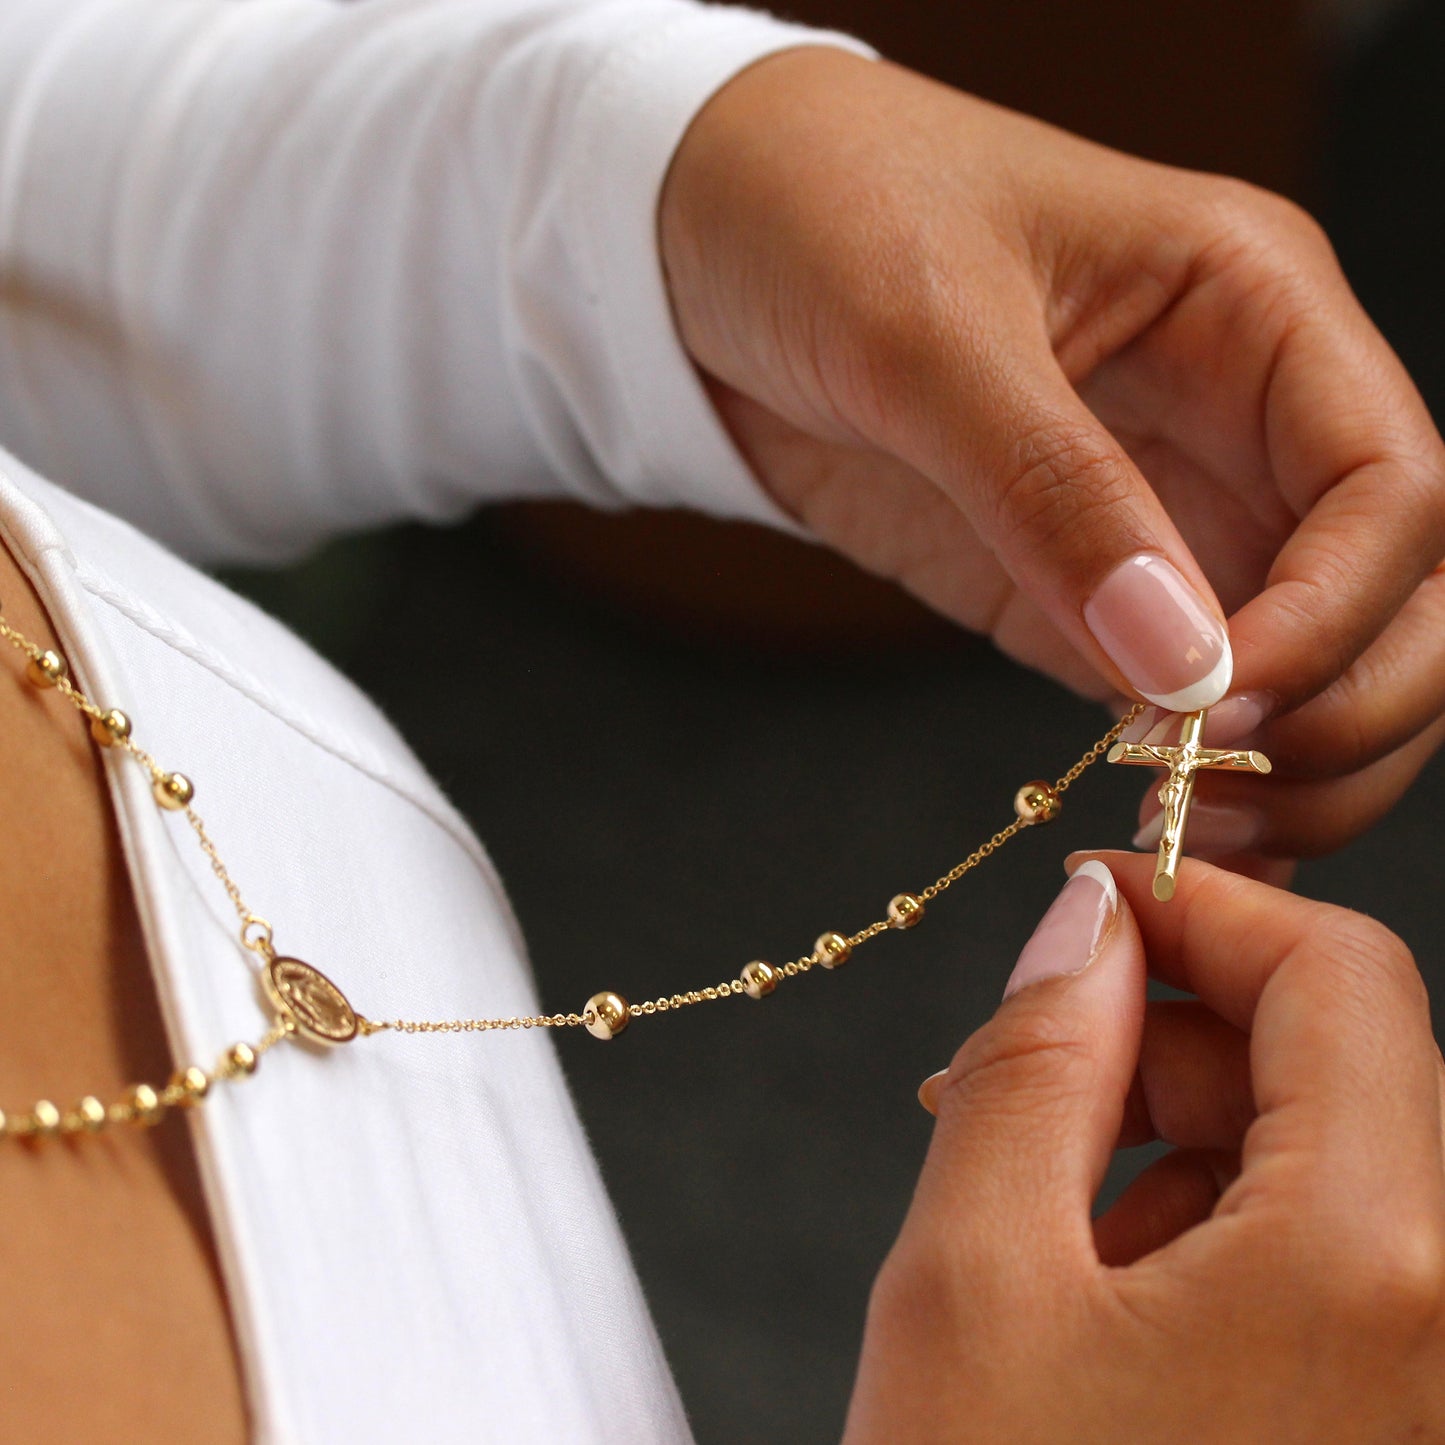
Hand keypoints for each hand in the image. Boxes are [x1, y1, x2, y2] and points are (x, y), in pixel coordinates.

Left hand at [659, 49, 1444, 859]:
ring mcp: (1165, 507)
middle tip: (1216, 789)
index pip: (1393, 486)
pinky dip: (1193, 770)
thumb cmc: (820, 215)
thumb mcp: (927, 333)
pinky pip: (1182, 688)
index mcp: (1252, 306)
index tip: (1220, 700)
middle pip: (1397, 593)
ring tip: (1181, 829)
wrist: (701, 245)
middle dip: (1349, 709)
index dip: (1339, 614)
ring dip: (1288, 764)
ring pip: (1313, 661)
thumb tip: (1179, 657)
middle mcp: (1239, 416)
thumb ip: (1055, 488)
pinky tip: (1153, 825)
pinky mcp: (1081, 582)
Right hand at [845, 854, 1444, 1441]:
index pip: (1338, 971)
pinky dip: (1207, 1224)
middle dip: (1159, 1033)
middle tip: (1014, 1068)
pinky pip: (1327, 1256)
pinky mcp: (1384, 1410)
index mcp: (1366, 1262)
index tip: (1091, 900)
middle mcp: (1442, 1325)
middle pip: (1330, 1059)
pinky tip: (1096, 1277)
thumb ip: (1035, 1061)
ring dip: (1168, 1131)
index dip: (1201, 907)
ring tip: (1032, 1199)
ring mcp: (1421, 1375)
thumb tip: (1086, 924)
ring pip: (1320, 1155)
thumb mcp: (974, 1277)